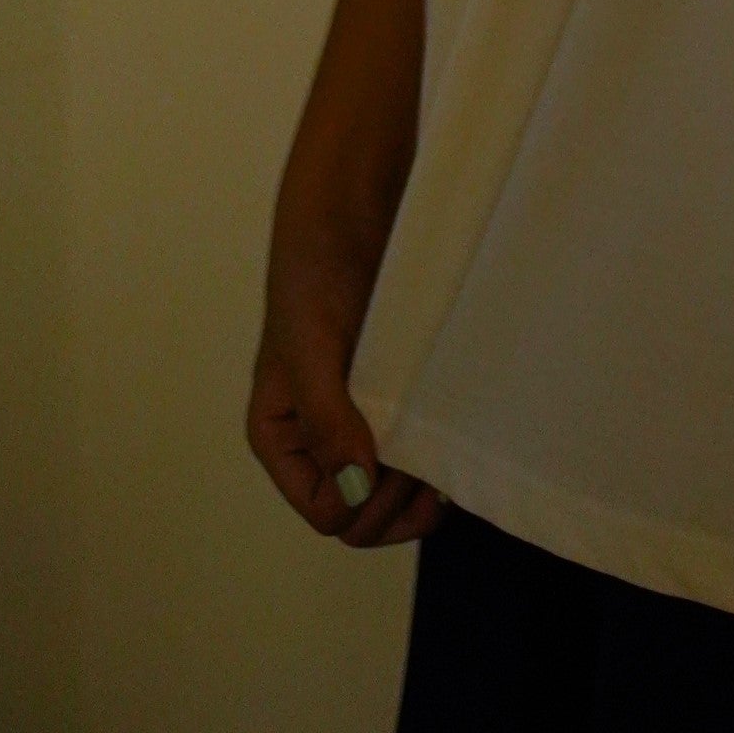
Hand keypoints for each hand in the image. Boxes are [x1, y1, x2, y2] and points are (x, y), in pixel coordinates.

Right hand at [246, 246, 442, 550]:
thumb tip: (354, 487)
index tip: (398, 469)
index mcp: (283, 440)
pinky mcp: (393, 403)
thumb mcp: (311, 347)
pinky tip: (450, 447)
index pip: (325, 512)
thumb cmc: (317, 277)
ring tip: (442, 462)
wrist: (353, 216)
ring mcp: (359, 425)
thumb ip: (327, 417)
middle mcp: (319, 443)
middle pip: (359, 515)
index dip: (364, 506)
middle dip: (393, 508)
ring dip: (418, 493)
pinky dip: (432, 462)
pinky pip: (412, 456)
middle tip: (427, 472)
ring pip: (390, 495)